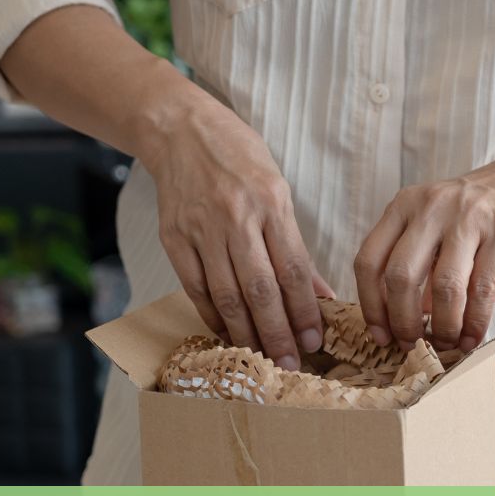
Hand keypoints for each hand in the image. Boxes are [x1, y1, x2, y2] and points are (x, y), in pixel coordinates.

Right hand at [144, 98, 326, 367]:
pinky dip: (212, 316)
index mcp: (270, 202)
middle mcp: (235, 217)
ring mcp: (201, 229)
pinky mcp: (174, 238)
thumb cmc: (239, 158)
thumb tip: (321, 295)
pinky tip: (228, 334)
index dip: (306, 310)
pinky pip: (195, 288)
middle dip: (278, 333)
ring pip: (226, 295)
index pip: (293, 269)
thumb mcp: (278, 190)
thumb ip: (296, 245)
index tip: (315, 341)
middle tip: (291, 364)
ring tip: (263, 358)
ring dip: (246, 333)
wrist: (181, 131)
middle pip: (260, 289)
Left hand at [354, 158, 494, 349]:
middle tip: (412, 345)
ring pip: (444, 287)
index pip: (369, 261)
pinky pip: (484, 290)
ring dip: (443, 327)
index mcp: (403, 206)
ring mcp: (468, 218)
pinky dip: (475, 323)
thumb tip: (400, 324)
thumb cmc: (472, 214)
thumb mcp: (431, 225)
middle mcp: (430, 208)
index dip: (371, 306)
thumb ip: (412, 263)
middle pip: (401, 276)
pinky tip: (471, 338)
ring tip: (446, 345)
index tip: (380, 335)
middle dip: (404, 322)